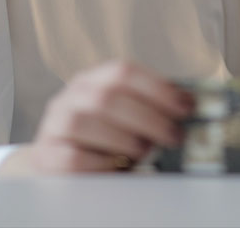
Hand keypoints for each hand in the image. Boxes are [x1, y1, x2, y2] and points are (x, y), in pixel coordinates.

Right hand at [0, 60, 193, 176]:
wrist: (56, 159)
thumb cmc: (101, 137)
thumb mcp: (123, 115)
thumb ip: (150, 108)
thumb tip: (192, 109)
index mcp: (94, 79)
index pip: (124, 71)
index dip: (158, 87)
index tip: (186, 106)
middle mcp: (71, 96)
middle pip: (108, 97)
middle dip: (149, 118)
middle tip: (174, 136)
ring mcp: (55, 124)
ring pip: (86, 122)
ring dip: (124, 138)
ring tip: (146, 152)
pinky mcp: (46, 155)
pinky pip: (73, 157)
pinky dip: (101, 163)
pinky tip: (118, 168)